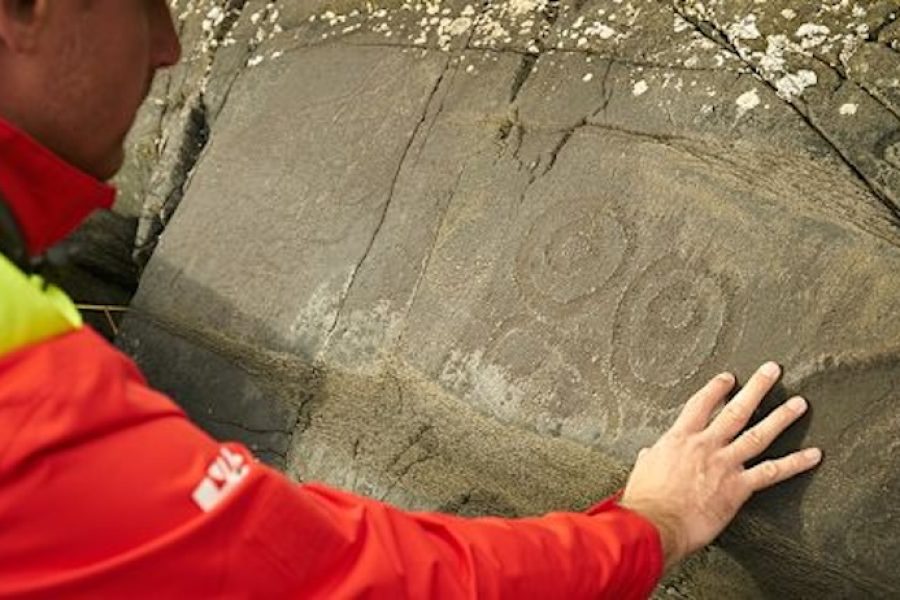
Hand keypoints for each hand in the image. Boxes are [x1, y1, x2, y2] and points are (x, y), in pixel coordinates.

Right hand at [619, 362, 821, 569]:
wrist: (655, 522)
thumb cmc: (645, 499)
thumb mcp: (643, 470)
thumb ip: (651, 457)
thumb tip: (648, 454)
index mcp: (679, 438)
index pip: (700, 404)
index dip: (716, 388)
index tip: (728, 378)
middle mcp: (705, 445)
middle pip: (735, 410)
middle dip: (755, 388)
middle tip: (772, 370)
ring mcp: (724, 464)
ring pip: (758, 435)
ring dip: (781, 417)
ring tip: (799, 403)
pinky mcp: (738, 487)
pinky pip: (772, 472)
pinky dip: (795, 463)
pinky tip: (813, 455)